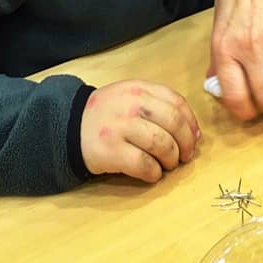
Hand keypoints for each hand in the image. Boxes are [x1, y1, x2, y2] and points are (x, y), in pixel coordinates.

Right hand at [80, 79, 200, 181]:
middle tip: (185, 155)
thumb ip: (159, 105)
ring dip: (171, 159)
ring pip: (162, 144)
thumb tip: (193, 132)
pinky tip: (152, 173)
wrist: (67, 126)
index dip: (191, 122)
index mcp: (139, 88)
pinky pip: (143, 164)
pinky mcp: (110, 151)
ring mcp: (120, 127)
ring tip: (168, 165)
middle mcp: (131, 104)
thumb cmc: (106, 114)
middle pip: (173, 123)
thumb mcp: (130, 96)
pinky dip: (154, 172)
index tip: (195, 137)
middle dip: (186, 143)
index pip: (177, 102)